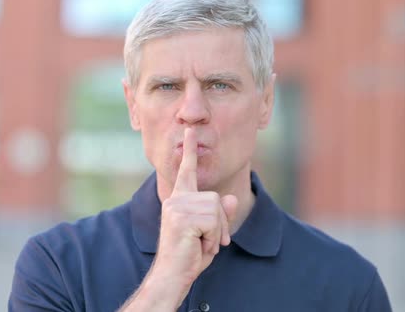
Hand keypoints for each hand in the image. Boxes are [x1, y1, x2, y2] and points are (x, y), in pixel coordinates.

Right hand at [154, 127, 237, 287]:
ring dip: (216, 233)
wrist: (172, 274)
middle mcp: (176, 200)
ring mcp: (177, 207)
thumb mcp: (210, 233)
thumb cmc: (189, 255)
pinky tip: (198, 246)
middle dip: (220, 224)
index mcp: (180, 199)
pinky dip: (212, 239)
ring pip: (217, 210)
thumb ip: (221, 215)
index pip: (187, 171)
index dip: (190, 151)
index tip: (190, 130)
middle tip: (207, 242)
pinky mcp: (182, 218)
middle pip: (217, 200)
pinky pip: (214, 222)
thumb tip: (232, 198)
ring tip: (200, 244)